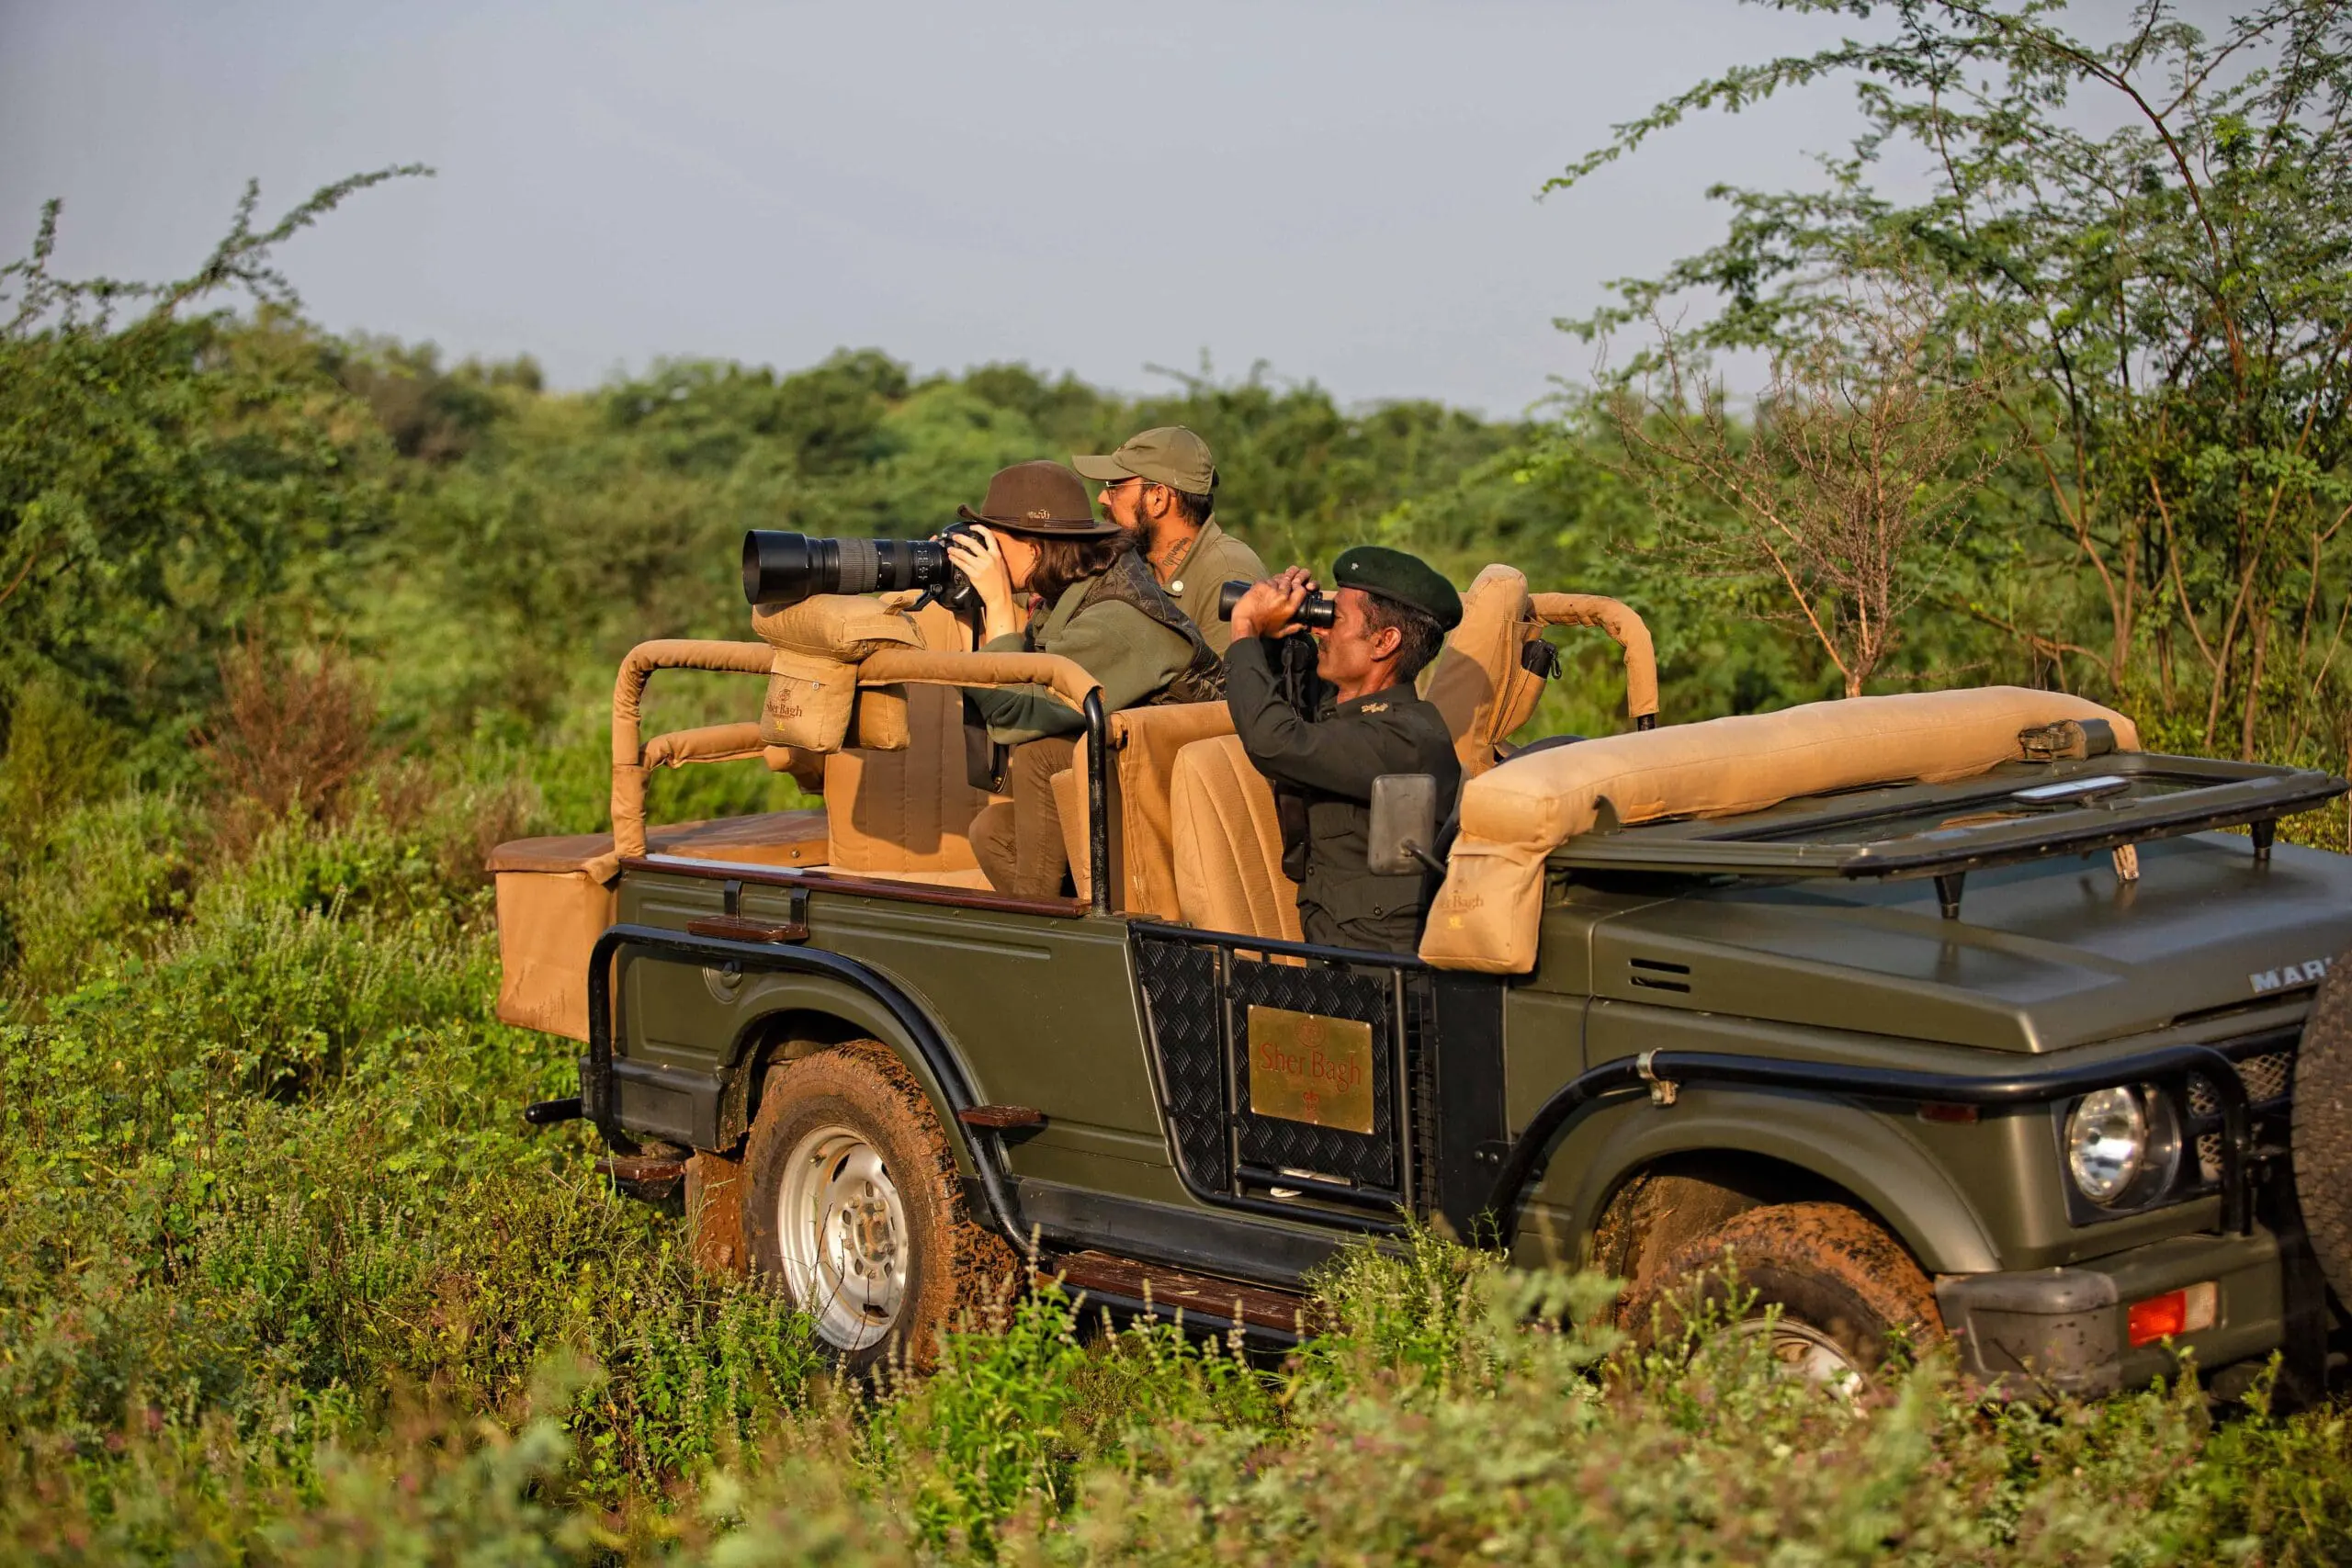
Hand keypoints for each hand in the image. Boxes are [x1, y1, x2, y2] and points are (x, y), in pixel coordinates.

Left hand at [943, 527, 1021, 643]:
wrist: (1000, 597)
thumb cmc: (1001, 584)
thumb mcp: (1001, 566)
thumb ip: (993, 557)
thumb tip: (982, 550)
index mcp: (997, 554)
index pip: (989, 536)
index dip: (979, 528)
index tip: (972, 527)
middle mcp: (989, 558)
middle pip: (973, 543)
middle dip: (961, 538)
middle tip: (955, 536)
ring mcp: (981, 566)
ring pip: (965, 554)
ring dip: (955, 550)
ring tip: (950, 549)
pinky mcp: (975, 575)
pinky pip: (962, 565)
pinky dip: (955, 560)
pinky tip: (952, 558)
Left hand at [1231, 566, 1314, 640]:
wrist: (1245, 623)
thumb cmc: (1261, 630)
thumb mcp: (1280, 632)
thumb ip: (1293, 628)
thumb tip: (1303, 625)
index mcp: (1290, 607)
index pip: (1301, 590)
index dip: (1298, 587)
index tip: (1294, 587)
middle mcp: (1283, 597)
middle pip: (1289, 581)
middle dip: (1285, 583)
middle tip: (1279, 587)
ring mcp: (1272, 589)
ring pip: (1277, 579)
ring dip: (1274, 583)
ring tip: (1269, 590)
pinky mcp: (1261, 585)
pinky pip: (1266, 580)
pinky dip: (1264, 583)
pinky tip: (1261, 589)